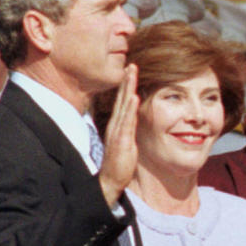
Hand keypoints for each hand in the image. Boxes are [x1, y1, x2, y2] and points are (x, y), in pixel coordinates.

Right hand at [98, 64, 139, 207]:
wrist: (111, 180)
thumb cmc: (119, 163)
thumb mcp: (126, 142)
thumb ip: (128, 129)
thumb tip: (133, 120)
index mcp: (117, 125)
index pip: (122, 102)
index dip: (126, 86)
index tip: (131, 71)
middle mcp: (115, 125)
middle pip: (121, 99)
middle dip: (126, 81)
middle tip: (132, 64)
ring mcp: (117, 132)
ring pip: (123, 106)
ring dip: (128, 89)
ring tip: (132, 74)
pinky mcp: (121, 141)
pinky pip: (126, 122)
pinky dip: (130, 109)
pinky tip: (134, 97)